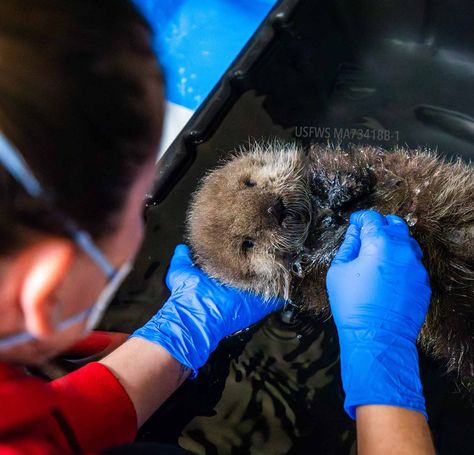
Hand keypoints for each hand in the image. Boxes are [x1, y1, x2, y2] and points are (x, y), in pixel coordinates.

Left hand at [131, 244, 282, 376]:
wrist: (195, 316)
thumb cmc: (187, 295)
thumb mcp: (181, 271)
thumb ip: (182, 258)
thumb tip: (182, 247)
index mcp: (223, 277)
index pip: (238, 262)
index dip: (244, 251)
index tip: (250, 237)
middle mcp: (238, 285)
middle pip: (255, 270)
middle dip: (262, 258)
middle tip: (271, 243)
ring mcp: (250, 295)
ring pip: (268, 281)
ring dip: (276, 270)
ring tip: (284, 253)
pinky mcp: (259, 304)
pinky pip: (277, 296)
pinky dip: (284, 286)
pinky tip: (288, 271)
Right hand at [326, 210, 430, 419]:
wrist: (376, 337)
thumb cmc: (352, 304)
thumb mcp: (339, 271)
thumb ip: (348, 246)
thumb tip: (355, 233)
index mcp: (380, 244)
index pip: (372, 218)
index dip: (360, 218)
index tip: (354, 222)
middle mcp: (403, 251)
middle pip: (395, 224)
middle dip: (380, 225)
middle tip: (367, 234)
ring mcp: (417, 267)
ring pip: (407, 243)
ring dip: (393, 242)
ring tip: (378, 254)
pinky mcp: (423, 283)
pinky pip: (413, 264)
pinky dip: (401, 262)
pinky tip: (388, 274)